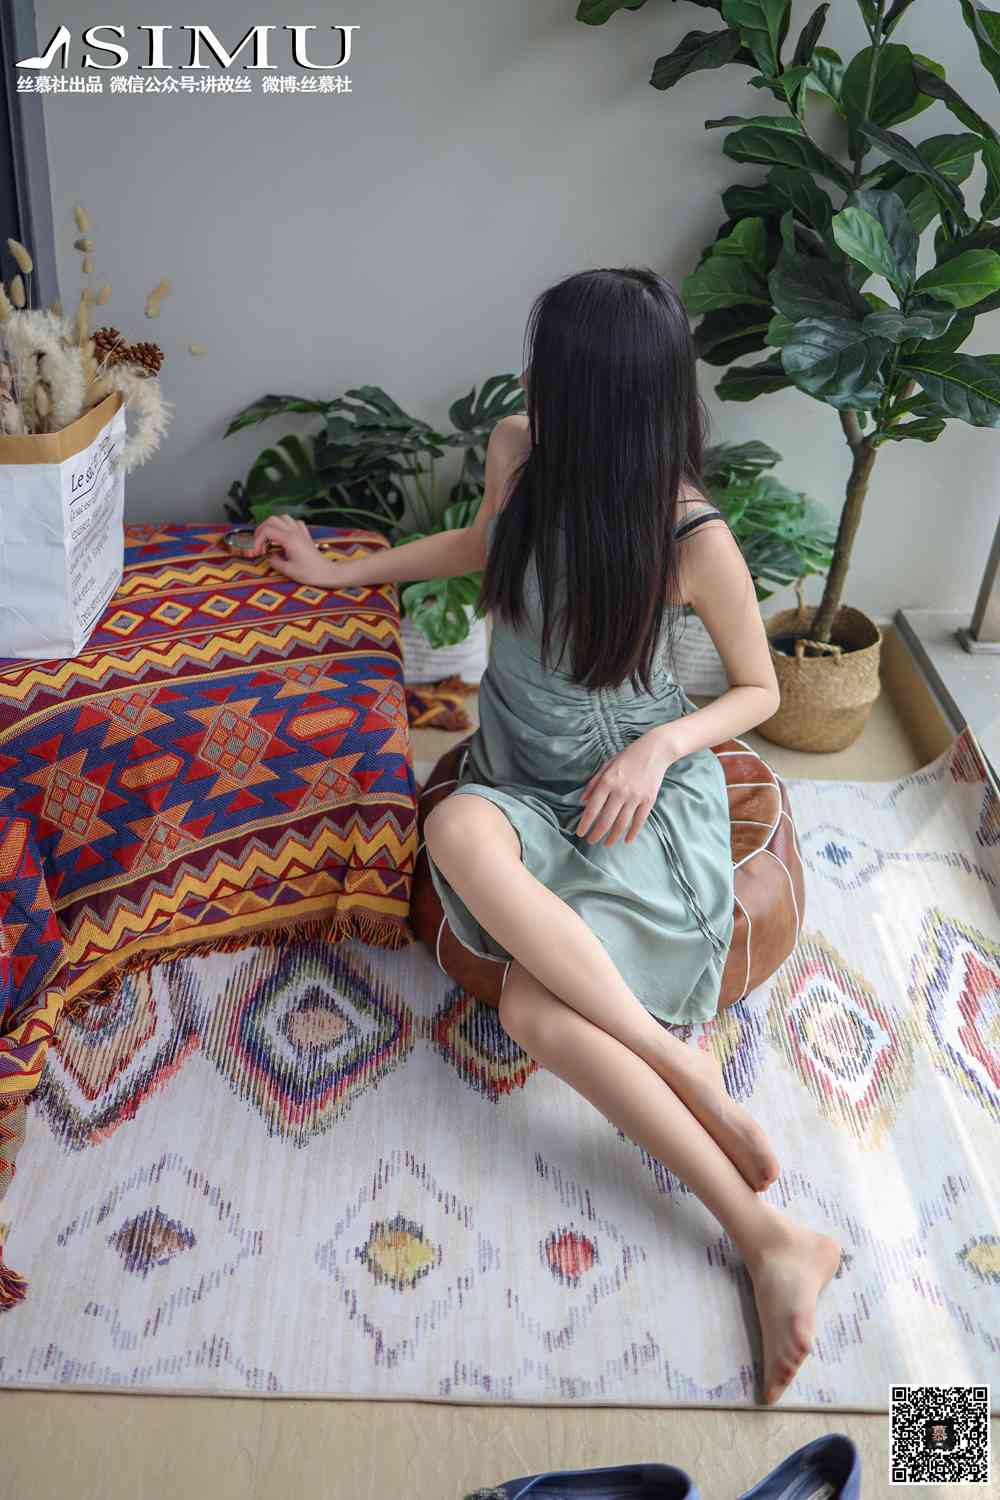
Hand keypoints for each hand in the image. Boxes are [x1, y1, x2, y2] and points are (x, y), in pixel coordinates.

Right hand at [250, 514, 342, 587]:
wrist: (327, 572)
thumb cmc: (310, 573)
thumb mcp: (288, 571)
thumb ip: (275, 562)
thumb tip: (269, 556)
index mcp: (289, 539)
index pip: (266, 531)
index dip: (257, 540)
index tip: (256, 552)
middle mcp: (294, 532)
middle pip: (272, 520)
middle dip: (261, 530)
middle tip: (258, 544)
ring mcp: (301, 531)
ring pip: (282, 517)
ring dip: (272, 525)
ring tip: (269, 538)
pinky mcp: (305, 535)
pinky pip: (294, 522)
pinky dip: (285, 525)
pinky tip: (283, 535)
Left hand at [575, 730, 677, 847]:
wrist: (655, 750)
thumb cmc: (628, 757)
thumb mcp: (607, 765)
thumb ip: (594, 783)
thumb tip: (583, 801)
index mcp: (607, 782)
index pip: (593, 808)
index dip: (585, 823)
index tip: (580, 833)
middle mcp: (620, 791)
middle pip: (606, 820)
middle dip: (596, 834)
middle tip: (590, 841)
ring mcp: (636, 797)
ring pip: (622, 824)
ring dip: (612, 837)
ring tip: (606, 844)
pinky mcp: (648, 800)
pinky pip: (639, 821)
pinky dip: (632, 833)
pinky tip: (626, 840)